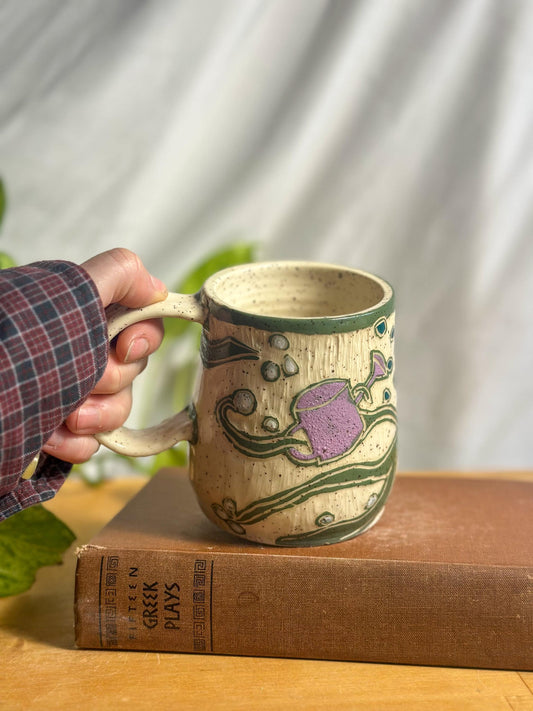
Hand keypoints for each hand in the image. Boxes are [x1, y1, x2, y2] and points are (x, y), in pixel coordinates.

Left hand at [42, 248, 166, 462]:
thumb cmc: (18, 343)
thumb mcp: (70, 293)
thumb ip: (119, 274)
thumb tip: (156, 290)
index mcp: (87, 318)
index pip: (141, 326)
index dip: (144, 338)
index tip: (124, 346)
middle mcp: (83, 352)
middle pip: (133, 370)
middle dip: (112, 378)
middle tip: (85, 378)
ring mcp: (73, 392)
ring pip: (118, 409)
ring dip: (96, 415)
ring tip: (67, 416)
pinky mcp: (60, 430)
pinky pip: (91, 444)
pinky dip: (73, 443)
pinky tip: (51, 436)